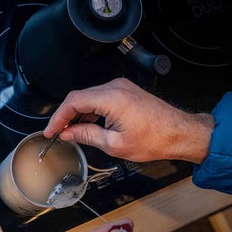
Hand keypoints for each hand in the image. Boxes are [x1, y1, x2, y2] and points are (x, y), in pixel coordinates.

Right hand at [44, 78, 213, 163]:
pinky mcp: (125, 91)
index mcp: (112, 98)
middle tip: (58, 133)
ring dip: (78, 113)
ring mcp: (121, 87)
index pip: (73, 102)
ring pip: (89, 96)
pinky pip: (100, 97)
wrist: (180, 133)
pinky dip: (90, 110)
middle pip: (79, 97)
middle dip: (66, 115)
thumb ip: (87, 135)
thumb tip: (69, 133)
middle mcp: (115, 87)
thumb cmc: (155, 139)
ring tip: (71, 132)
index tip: (51, 131)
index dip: (58, 117)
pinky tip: (87, 124)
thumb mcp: (114, 144)